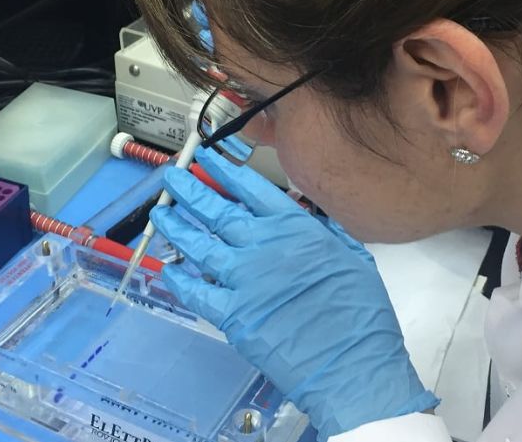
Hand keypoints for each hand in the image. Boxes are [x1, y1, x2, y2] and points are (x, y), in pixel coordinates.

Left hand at [150, 148, 437, 438]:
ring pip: (198, 245)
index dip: (224, 170)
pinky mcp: (231, 314)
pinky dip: (178, 279)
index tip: (207, 157)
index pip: (251, 188)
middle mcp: (263, 247)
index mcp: (295, 228)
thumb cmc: (361, 315)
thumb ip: (323, 232)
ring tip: (161, 212)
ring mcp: (243, 280)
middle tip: (171, 177)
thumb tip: (304, 214)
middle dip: (190, 190)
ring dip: (176, 226)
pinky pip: (195, 291)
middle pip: (218, 210)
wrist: (352, 363)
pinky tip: (167, 268)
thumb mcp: (353, 257)